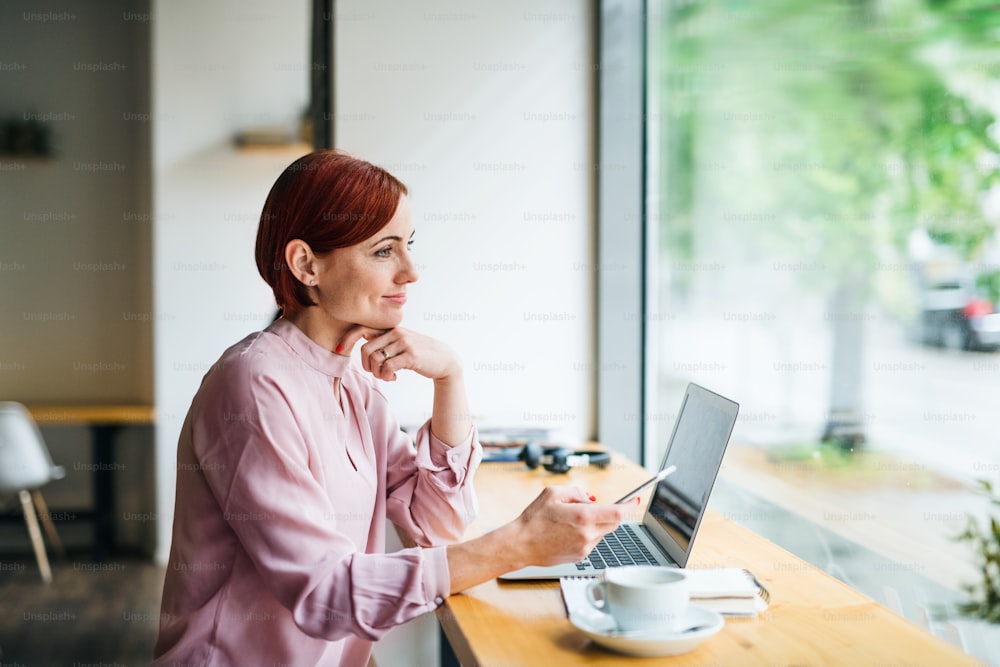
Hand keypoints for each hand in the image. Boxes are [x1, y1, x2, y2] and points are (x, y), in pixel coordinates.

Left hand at [336, 325, 461, 382]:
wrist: (444, 359)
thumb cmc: (419, 353)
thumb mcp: (401, 342)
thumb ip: (384, 341)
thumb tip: (364, 348)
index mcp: (391, 328)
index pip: (362, 328)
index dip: (347, 338)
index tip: (338, 349)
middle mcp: (396, 332)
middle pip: (366, 350)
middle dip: (367, 366)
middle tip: (377, 373)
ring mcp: (404, 343)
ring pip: (376, 360)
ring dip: (378, 374)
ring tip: (387, 376)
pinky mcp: (411, 355)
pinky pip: (387, 368)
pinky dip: (387, 376)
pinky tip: (394, 378)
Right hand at [513, 486, 627, 565]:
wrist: (521, 544)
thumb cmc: (534, 519)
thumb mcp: (553, 493)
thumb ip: (576, 492)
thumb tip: (591, 499)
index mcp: (583, 517)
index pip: (617, 513)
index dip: (629, 506)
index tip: (635, 500)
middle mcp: (587, 534)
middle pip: (613, 523)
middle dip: (610, 514)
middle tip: (594, 508)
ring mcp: (585, 548)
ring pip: (602, 533)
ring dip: (595, 524)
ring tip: (571, 521)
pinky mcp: (580, 557)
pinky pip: (592, 542)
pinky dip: (587, 534)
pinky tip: (567, 532)